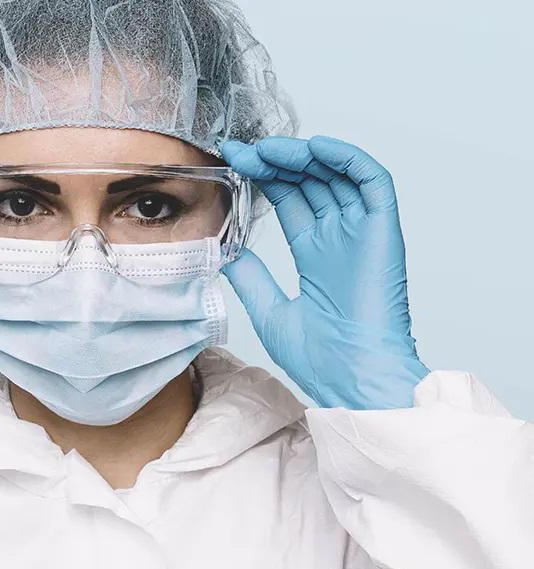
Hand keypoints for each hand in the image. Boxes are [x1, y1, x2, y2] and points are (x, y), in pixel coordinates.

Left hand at [220, 136, 428, 409]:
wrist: (352, 380)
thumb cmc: (322, 359)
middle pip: (308, 181)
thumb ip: (251, 276)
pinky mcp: (382, 232)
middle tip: (241, 151)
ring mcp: (360, 233)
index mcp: (315, 254)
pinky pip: (373, 182)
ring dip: (302, 155)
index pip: (289, 199)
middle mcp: (338, 238)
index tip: (231, 161)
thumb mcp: (270, 310)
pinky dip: (347, 158)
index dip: (263, 176)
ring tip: (266, 149)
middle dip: (274, 161)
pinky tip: (312, 149)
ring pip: (336, 174)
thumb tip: (225, 251)